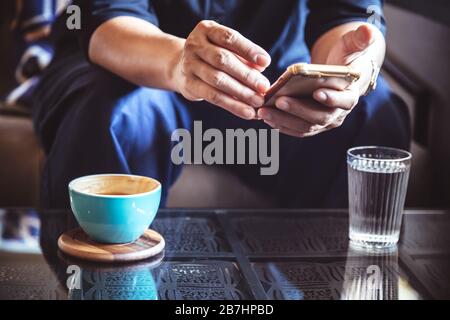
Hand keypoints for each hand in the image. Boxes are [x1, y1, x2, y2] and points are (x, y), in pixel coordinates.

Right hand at [173, 20, 270, 119]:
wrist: (180, 66)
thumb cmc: (212, 56)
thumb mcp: (226, 48)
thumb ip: (243, 56)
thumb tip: (262, 67)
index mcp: (206, 30)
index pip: (229, 38)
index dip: (248, 50)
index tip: (266, 62)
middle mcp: (195, 45)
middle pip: (223, 60)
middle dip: (246, 75)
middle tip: (264, 87)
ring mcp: (189, 65)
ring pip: (218, 80)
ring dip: (241, 92)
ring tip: (258, 101)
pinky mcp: (189, 85)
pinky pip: (213, 96)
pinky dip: (232, 105)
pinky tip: (247, 112)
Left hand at [258, 24, 380, 136]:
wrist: (340, 75)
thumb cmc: (345, 59)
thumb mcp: (353, 47)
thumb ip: (359, 40)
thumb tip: (368, 31)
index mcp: (351, 95)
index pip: (344, 100)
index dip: (332, 98)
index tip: (316, 92)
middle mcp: (339, 114)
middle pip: (319, 117)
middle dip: (298, 110)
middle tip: (279, 101)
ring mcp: (324, 122)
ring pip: (305, 127)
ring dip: (283, 121)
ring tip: (263, 112)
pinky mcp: (311, 125)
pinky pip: (296, 129)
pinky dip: (281, 126)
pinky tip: (266, 119)